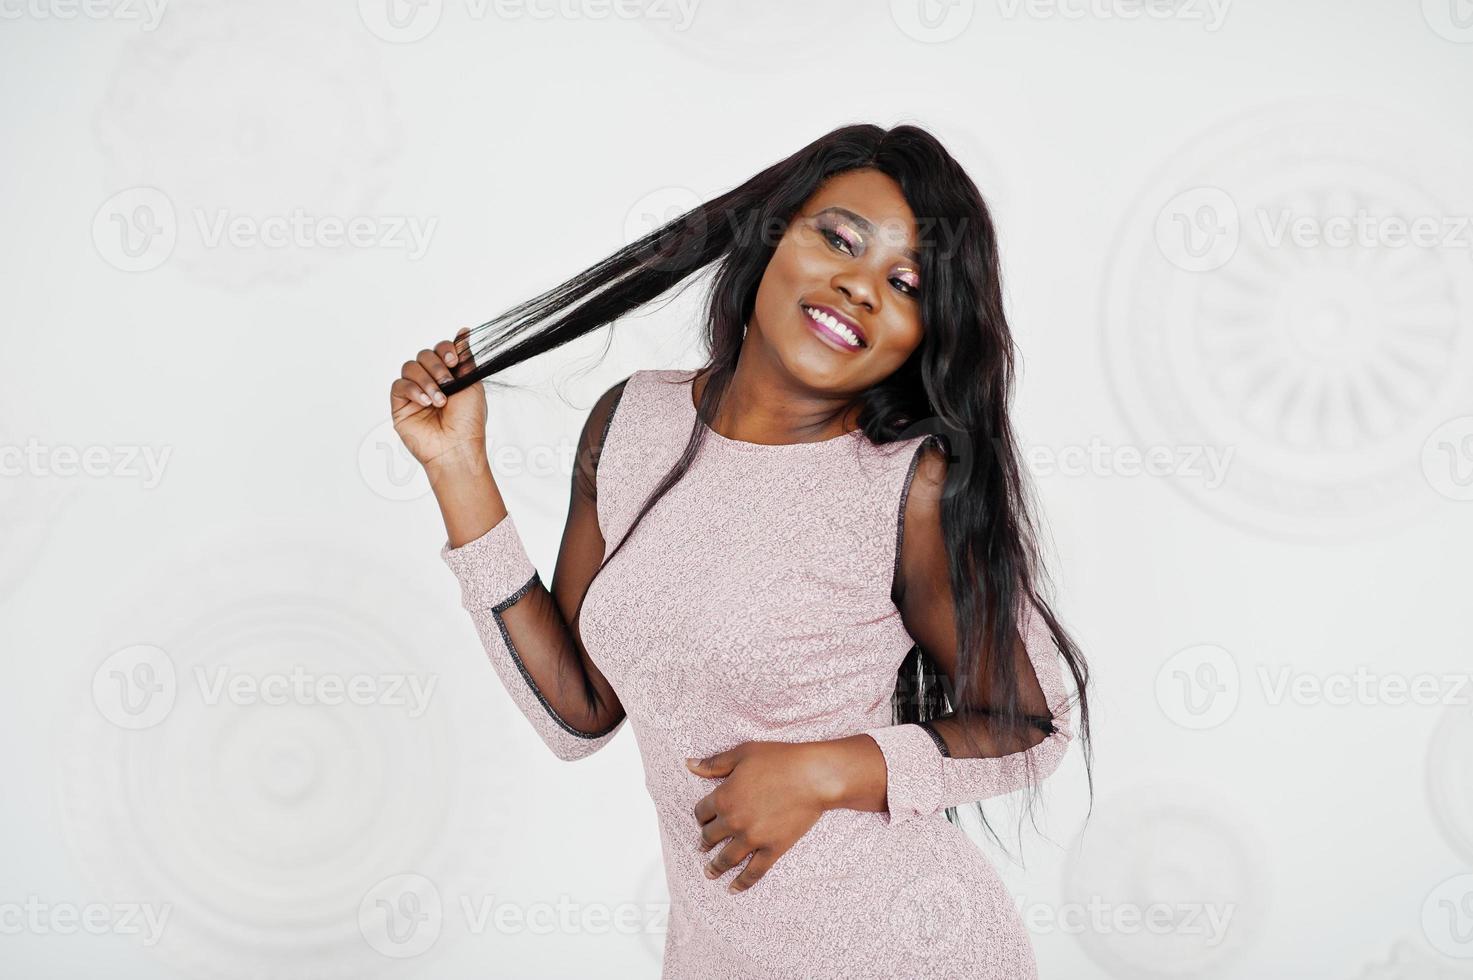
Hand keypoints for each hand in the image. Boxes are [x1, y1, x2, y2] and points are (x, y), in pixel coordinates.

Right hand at [389, 327, 486, 473]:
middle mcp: (430, 381)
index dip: (445, 349)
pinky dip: (413, 389)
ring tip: (439, 400)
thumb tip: (464, 331)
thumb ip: (465, 357)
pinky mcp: (400, 405)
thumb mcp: (472, 383)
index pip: (440, 350)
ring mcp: (414, 393)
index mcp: (449, 375)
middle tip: (448, 382)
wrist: (457, 447)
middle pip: (424, 355)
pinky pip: (399, 385)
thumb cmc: (469, 421)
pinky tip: (426, 402)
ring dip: (426, 380)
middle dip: (437, 365)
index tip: (454, 359)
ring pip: (410, 367)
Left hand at [685, 741, 834, 893]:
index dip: (701, 816)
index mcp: (723, 797)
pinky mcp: (772, 849)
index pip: (701, 812)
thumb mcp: (742, 754)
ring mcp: (752, 838)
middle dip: (705, 841)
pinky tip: (733, 889)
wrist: (813, 777)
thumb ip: (714, 763)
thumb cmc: (779, 760)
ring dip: (715, 867)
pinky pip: (753, 872)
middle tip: (703, 846)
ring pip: (726, 859)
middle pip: (710, 836)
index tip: (703, 819)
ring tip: (709, 873)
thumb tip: (690, 764)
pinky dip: (742, 883)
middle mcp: (733, 821)